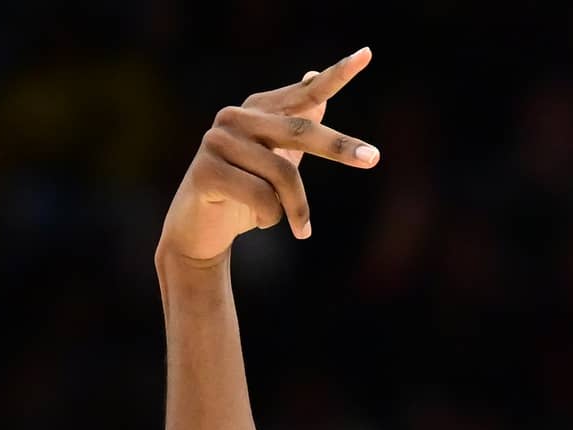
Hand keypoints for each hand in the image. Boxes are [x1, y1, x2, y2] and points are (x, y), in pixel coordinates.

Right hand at [160, 47, 378, 263]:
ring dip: (297, 209)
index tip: (366, 55)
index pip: (304, 93)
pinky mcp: (206, 171)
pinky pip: (261, 197)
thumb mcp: (274, 158)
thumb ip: (293, 124)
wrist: (199, 230)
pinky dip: (269, 218)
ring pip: (283, 175)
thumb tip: (313, 77)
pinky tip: (257, 221)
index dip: (336, 75)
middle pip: (300, 130)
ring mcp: (218, 141)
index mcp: (256, 111)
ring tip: (299, 228)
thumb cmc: (243, 194)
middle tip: (373, 158)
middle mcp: (235, 117)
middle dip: (339, 147)